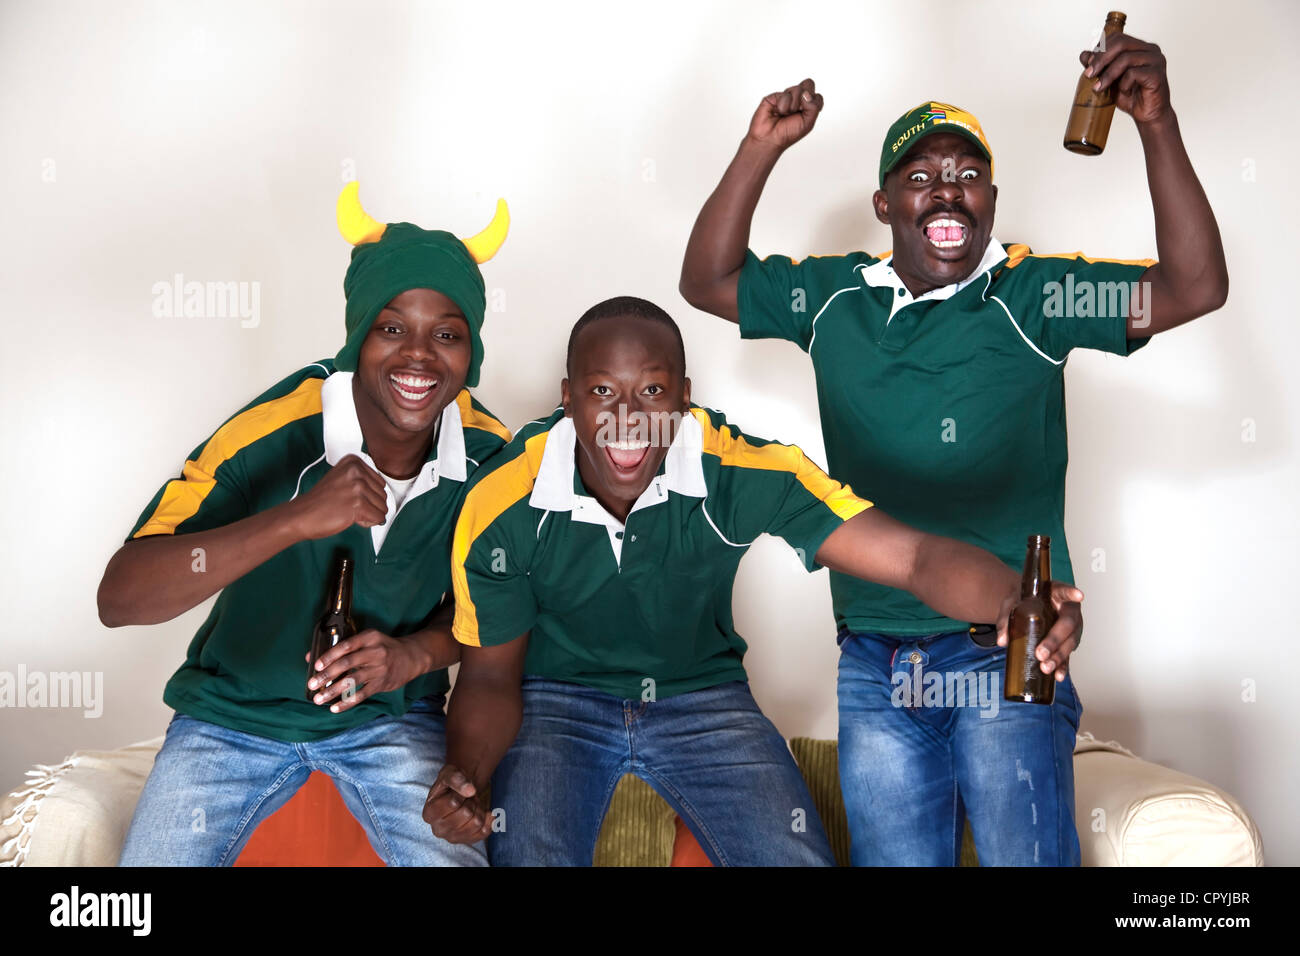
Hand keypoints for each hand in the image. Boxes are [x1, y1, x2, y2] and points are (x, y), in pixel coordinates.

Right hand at [287, 454, 387, 540]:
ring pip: (382, 507)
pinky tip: (352, 519)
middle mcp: (356, 471)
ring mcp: (358, 486)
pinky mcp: (359, 504)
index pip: (380, 482)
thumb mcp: (342, 479)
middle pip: (383, 495)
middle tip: (350, 507)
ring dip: (369, 515)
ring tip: (350, 512)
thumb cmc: (320, 501)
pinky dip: (368, 523)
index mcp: (353, 461)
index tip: (353, 497)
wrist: (302, 515)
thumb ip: (362, 480)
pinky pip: (378, 518)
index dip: (369, 495)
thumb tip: (383, 493)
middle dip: (370, 506)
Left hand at [305, 628, 431, 711]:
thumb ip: (342, 647)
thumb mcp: (367, 640)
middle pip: (347, 663)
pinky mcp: (382, 683)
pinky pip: (362, 694)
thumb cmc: (382, 647)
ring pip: (353, 681)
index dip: (330, 656)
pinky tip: (335, 708)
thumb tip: (311, 657)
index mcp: (369, 637)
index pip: (346, 646)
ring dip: (334, 691)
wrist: (411, 657)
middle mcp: (375, 652)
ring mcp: (379, 669)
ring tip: (319, 700)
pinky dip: (347, 702)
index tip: (316, 666)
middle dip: (327, 675)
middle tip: (312, 684)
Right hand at [423, 764, 491, 844]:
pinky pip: (485, 831)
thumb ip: (456, 779)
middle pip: (466, 814)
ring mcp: (452, 838)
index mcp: (429, 814)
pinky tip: (483, 811)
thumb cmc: (451, 783)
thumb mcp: (449, 773)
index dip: (460, 793)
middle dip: (471, 801)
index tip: (458, 791)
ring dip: (479, 808)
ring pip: (477, 822)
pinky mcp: (467, 841)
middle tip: (466, 798)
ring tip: (472, 804)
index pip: (453, 803)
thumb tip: (470, 790)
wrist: (460, 792)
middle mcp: (438, 830)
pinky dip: (488, 818)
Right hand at [747, 78, 823, 150]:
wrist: (770, 138)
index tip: (804, 116)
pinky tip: (777, 112)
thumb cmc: (788, 133)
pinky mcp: (776, 95)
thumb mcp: (808, 123)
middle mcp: (798, 99)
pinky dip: (783, 106)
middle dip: (805, 99)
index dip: (812, 106)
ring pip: (798, 89)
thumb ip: (813, 107)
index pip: (817, 96)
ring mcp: (787, 96)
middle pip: (809, 84)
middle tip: (797, 111)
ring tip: (785, 114)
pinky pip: (785, 94)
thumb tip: (806, 94)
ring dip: (793, 106)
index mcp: (807, 106)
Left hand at [995, 582, 1083, 681]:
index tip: (1079, 596)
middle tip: (1041, 653)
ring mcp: (1072, 627)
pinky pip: (1068, 654)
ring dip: (1059, 656)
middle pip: (1067, 624)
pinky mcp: (1068, 642)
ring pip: (1070, 642)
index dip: (1071, 593)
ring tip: (1046, 668)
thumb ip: (1006, 619)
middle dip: (1055, 640)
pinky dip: (1062, 666)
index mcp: (1055, 592)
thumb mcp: (1011, 604)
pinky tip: (1058, 676)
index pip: (1064, 590)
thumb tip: (1002, 640)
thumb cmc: (1021, 600)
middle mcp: (1068, 609)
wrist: (1025, 605)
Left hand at [1080, 33, 1170, 126]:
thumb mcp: (1109, 80)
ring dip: (1108, 74)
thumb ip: (1099, 66)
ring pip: (1126, 58)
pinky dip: (1124, 84)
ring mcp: (1156, 60)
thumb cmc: (1130, 96)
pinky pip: (1134, 73)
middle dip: (1101, 59)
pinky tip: (1125, 92)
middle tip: (1089, 74)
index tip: (1088, 65)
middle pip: (1121, 43)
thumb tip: (1084, 54)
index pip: (1118, 37)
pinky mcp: (1157, 73)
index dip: (1100, 49)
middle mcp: (1150, 49)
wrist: (1147, 114)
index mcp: (1139, 47)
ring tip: (1100, 88)